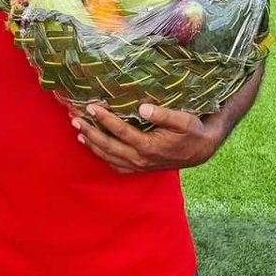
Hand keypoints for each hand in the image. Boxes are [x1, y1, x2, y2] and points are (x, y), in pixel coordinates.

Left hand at [71, 102, 224, 173]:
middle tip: (75, 119)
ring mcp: (138, 166)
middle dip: (90, 132)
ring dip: (92, 144)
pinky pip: (115, 165)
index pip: (120, 131)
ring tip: (78, 131)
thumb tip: (142, 108)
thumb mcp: (183, 120)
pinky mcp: (139, 168)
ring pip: (108, 157)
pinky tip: (94, 147)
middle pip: (107, 146)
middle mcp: (140, 159)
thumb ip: (163, 114)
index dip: (104, 119)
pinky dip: (102, 157)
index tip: (91, 107)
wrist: (200, 151)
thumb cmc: (192, 131)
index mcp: (148, 146)